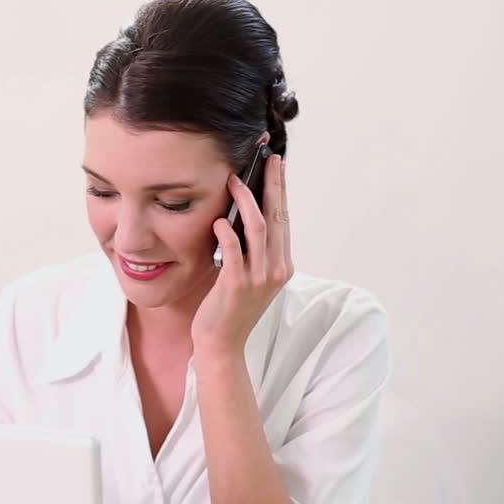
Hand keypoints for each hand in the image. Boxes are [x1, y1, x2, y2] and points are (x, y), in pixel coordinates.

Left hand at [190, 149, 293, 356]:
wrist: (222, 344)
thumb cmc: (230, 308)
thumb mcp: (249, 276)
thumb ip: (253, 250)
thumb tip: (244, 214)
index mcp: (282, 265)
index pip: (284, 220)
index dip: (281, 191)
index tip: (278, 166)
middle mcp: (276, 269)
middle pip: (278, 217)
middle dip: (273, 185)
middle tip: (268, 159)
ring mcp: (259, 278)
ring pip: (259, 228)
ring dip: (247, 201)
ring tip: (234, 181)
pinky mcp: (238, 285)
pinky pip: (235, 250)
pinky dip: (227, 232)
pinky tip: (219, 220)